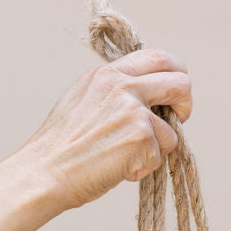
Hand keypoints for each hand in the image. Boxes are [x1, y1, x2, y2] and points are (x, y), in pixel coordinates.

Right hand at [19, 48, 192, 210]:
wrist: (45, 172)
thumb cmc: (59, 148)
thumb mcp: (81, 101)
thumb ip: (111, 93)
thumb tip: (142, 100)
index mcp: (107, 75)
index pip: (157, 58)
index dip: (175, 75)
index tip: (172, 95)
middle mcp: (122, 86)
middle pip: (180, 82)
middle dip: (185, 104)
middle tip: (178, 121)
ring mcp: (134, 111)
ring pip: (171, 132)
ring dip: (155, 151)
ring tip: (123, 160)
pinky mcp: (141, 138)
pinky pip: (160, 157)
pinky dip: (143, 169)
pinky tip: (117, 170)